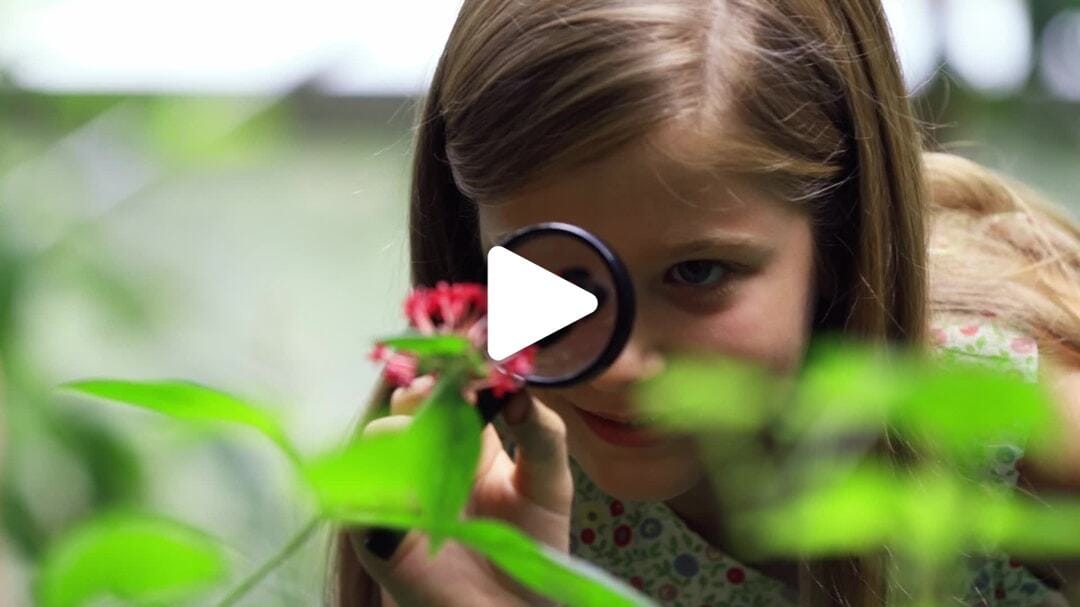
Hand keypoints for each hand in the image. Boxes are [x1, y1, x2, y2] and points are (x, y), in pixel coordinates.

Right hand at [351, 375, 573, 606]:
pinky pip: (363, 499)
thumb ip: (542, 435)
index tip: (461, 355)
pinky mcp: (379, 534)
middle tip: (437, 392)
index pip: (447, 391)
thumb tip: (520, 390)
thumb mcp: (549, 484)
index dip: (449, 371)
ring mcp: (401, 492)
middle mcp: (429, 459)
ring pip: (376, 442)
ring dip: (399, 432)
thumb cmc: (534, 547)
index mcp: (468, 441)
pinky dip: (386, 487)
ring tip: (428, 443)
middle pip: (405, 405)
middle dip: (418, 392)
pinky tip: (416, 490)